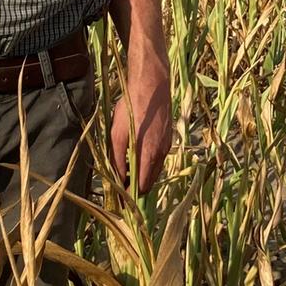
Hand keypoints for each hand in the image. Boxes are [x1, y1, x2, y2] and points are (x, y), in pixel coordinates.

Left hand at [108, 57, 171, 192]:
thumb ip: (116, 159)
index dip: (129, 196)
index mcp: (148, 155)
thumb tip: (116, 180)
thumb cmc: (132, 107)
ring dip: (142, 175)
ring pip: (155, 171)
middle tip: (119, 186)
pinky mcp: (169, 138)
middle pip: (149, 182)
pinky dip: (148, 163)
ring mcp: (167, 146)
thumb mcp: (117, 134)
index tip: (119, 200)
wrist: (153, 85)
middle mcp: (161, 154)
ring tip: (125, 170)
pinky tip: (136, 154)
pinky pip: (158, 159)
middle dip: (135, 188)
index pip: (141, 187)